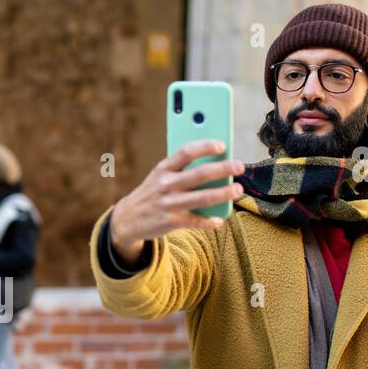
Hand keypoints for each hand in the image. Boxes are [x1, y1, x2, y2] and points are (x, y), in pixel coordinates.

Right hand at [108, 141, 244, 266]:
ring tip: (238, 190)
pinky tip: (220, 218)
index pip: (186, 152)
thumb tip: (214, 163)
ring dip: (224, 193)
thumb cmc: (152, 193)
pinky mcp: (171, 222)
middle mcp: (166, 185)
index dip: (205, 147)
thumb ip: (181, 169)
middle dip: (223, 169)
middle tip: (240, 167)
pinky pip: (197, 221)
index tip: (222, 145)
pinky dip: (210, 221)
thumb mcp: (159, 176)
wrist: (127, 219)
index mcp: (163, 169)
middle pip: (200, 174)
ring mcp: (169, 204)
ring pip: (203, 198)